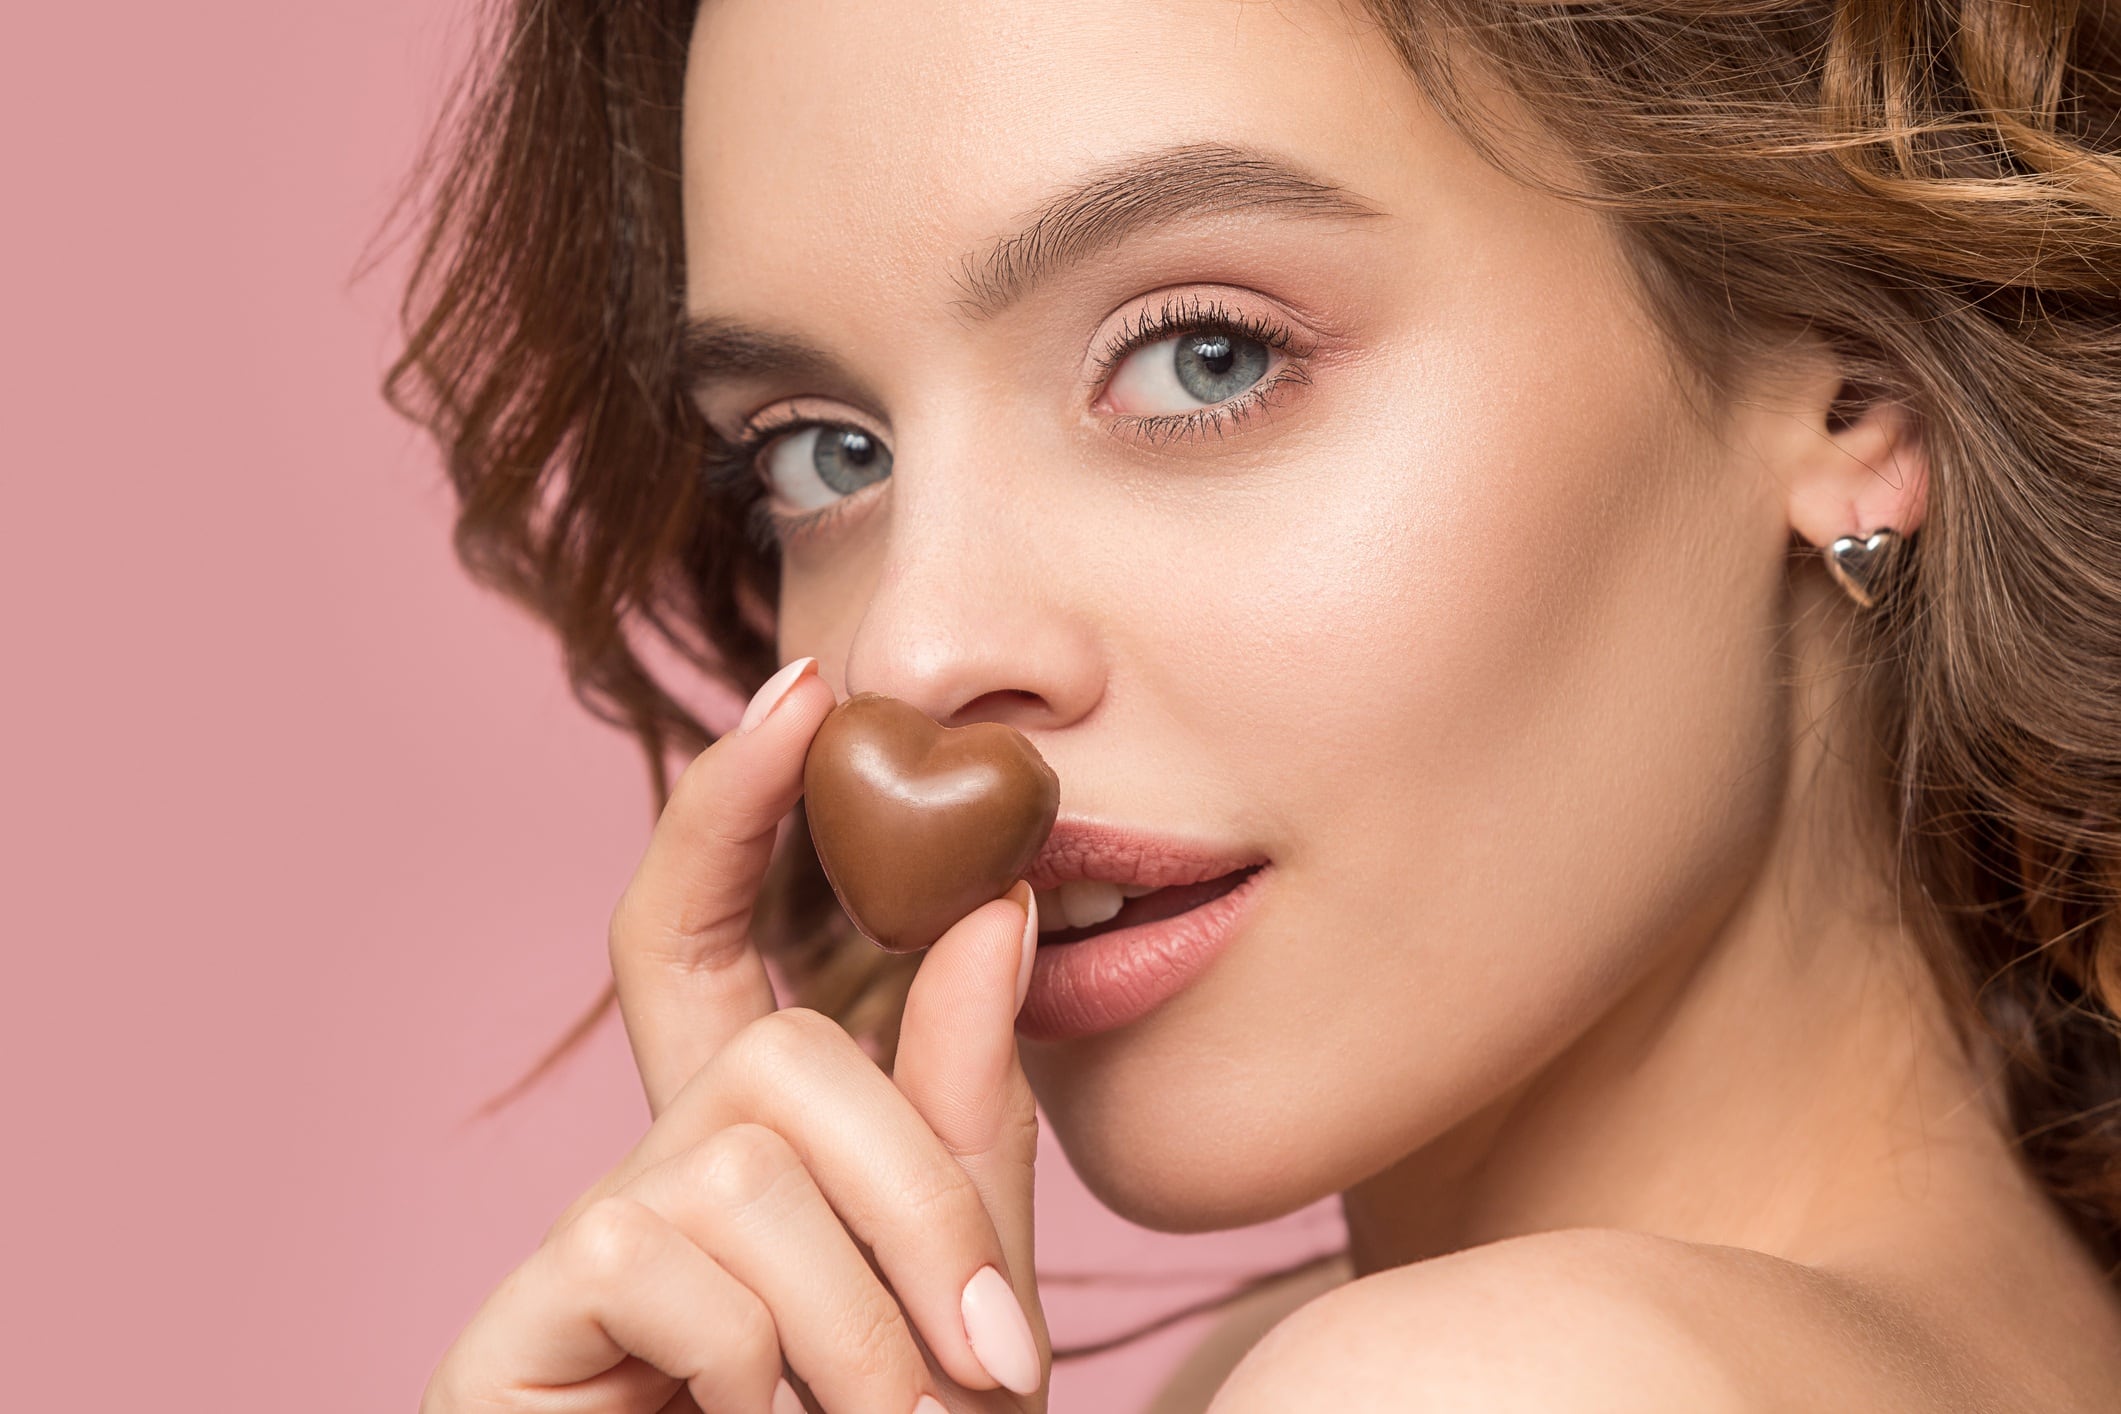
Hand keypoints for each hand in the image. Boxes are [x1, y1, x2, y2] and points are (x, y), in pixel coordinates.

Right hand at [422, 658, 1049, 1413]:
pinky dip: (766, 1365)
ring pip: (749, 1166)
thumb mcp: (962, 1262)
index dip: (735, 797)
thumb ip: (967, 1093)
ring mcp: (586, 1237)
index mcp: (761, 1135)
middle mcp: (660, 1158)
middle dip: (918, 1196)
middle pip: (782, 1054)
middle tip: (994, 1366)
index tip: (806, 682)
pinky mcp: (521, 1318)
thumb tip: (1003, 898)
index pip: (715, 922)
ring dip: (865, 1326)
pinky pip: (670, 1255)